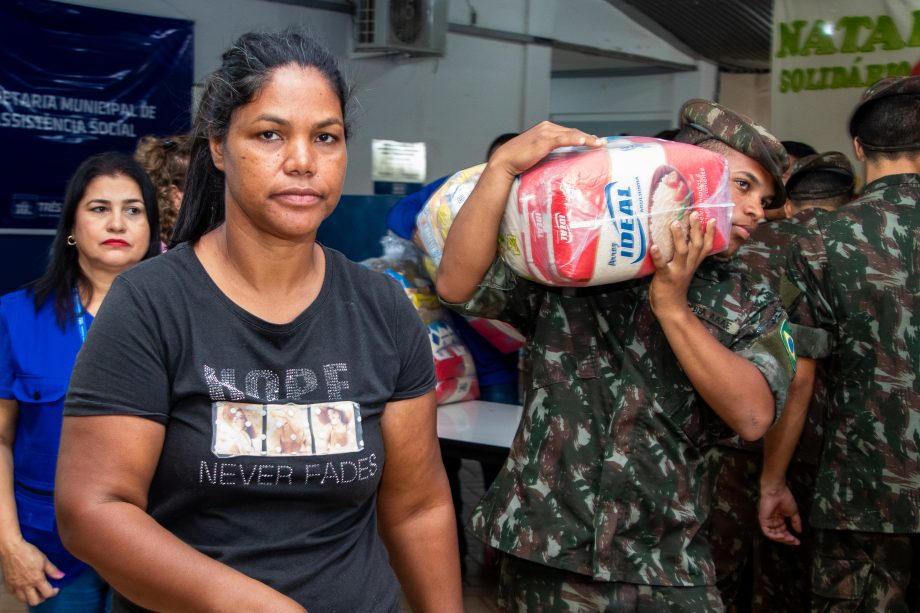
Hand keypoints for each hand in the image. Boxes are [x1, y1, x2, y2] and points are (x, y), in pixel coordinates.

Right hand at [0, 539, 62, 605]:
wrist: (12, 549)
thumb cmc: (28, 552)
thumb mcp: (44, 559)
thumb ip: (52, 570)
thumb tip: (61, 576)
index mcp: (36, 579)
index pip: (47, 593)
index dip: (54, 592)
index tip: (55, 587)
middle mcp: (26, 585)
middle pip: (34, 601)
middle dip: (42, 598)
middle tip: (44, 591)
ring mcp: (16, 585)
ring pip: (23, 600)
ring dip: (30, 597)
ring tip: (34, 590)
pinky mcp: (8, 583)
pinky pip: (13, 594)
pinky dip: (19, 593)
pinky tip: (23, 586)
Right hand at [487, 121, 603, 178]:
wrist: (505, 161)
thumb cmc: (518, 160)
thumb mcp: (536, 154)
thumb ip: (547, 154)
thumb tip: (558, 164)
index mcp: (545, 130)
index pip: (567, 132)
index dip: (582, 137)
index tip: (593, 142)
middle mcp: (546, 128)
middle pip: (572, 132)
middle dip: (588, 137)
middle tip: (601, 143)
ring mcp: (546, 132)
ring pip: (571, 134)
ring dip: (587, 138)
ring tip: (599, 144)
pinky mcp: (544, 140)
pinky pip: (564, 138)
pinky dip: (575, 139)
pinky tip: (585, 141)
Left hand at [649, 212, 714, 317]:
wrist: (671, 309)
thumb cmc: (673, 289)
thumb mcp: (683, 272)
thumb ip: (683, 259)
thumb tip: (680, 242)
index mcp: (692, 265)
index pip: (705, 247)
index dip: (710, 234)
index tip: (712, 220)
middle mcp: (688, 266)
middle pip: (696, 245)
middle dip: (696, 229)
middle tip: (694, 214)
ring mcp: (678, 271)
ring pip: (682, 252)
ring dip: (679, 237)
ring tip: (675, 223)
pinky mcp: (665, 277)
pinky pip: (662, 265)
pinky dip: (658, 256)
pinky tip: (653, 246)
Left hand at [758, 482, 801, 545]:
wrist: (777, 491)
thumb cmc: (784, 498)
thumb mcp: (793, 512)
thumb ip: (796, 522)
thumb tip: (799, 531)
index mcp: (779, 518)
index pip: (784, 531)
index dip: (790, 537)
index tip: (797, 541)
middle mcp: (773, 521)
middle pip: (779, 534)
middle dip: (787, 539)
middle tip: (794, 541)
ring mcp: (767, 521)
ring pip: (773, 535)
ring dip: (782, 539)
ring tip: (789, 539)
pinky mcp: (763, 520)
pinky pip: (767, 532)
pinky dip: (775, 536)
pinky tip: (782, 536)